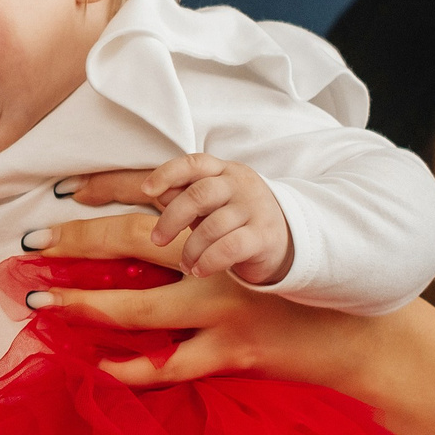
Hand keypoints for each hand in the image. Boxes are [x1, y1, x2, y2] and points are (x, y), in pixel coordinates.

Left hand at [22, 193, 434, 434]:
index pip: (156, 197)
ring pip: (140, 307)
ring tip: (44, 300)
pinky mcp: (232, 354)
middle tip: (29, 242)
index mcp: (228, 228)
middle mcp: (220, 264)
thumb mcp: (258, 252)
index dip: (108, 188)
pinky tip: (98, 365)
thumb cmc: (305, 293)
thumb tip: (153, 228)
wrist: (364, 336)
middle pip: (135, 242)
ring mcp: (224, 311)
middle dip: (78, 241)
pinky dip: (130, 367)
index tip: (62, 190)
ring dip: (87, 303)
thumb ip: (209, 237)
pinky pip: (168, 364)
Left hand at [135, 154, 293, 282]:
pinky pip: (230, 247)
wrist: (287, 240)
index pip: (194, 163)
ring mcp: (255, 209)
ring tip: (186, 263)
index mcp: (223, 171)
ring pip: (213, 226)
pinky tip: (199, 270)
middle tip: (157, 240)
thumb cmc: (236, 220)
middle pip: (199, 194)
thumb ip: (185, 195)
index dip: (167, 173)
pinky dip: (208, 261)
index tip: (146, 190)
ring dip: (191, 248)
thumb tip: (158, 192)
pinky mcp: (264, 236)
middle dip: (172, 218)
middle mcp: (240, 185)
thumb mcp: (210, 204)